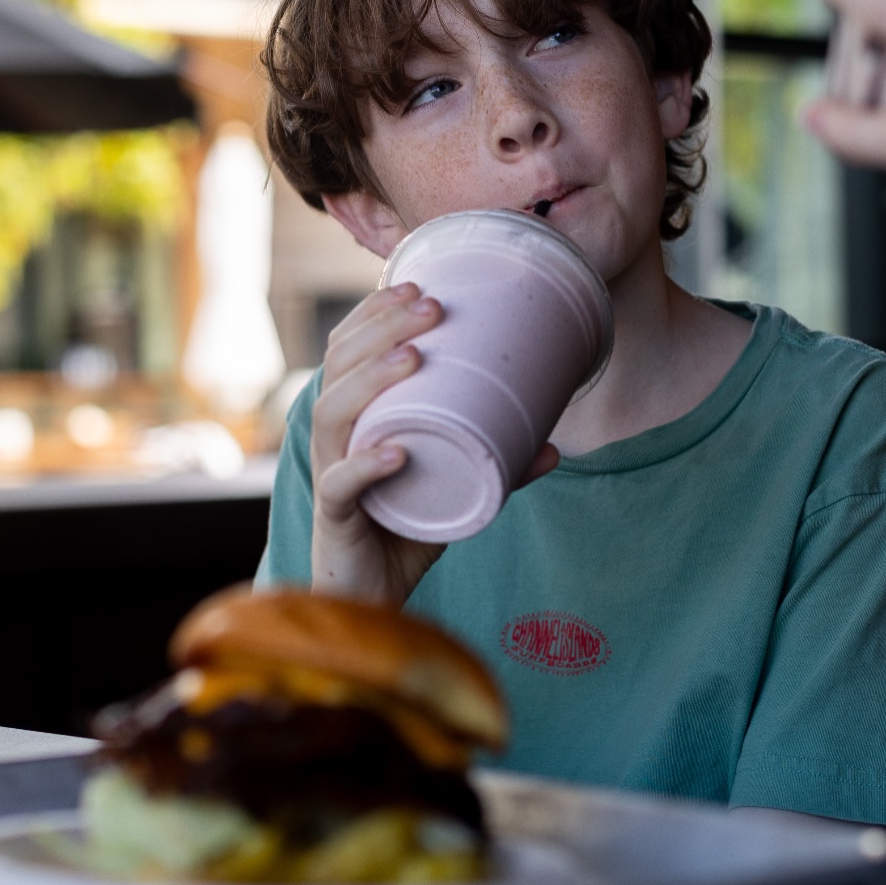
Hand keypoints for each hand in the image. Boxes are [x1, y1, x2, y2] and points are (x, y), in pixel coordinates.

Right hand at [309, 282, 558, 603]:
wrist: (373, 598)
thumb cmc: (404, 532)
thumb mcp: (456, 489)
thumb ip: (497, 466)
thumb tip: (555, 447)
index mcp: (354, 420)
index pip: (348, 351)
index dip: (374, 314)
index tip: (416, 286)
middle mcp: (334, 440)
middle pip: (339, 369)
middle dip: (381, 330)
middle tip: (430, 307)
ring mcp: (330, 477)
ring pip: (334, 416)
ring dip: (372, 380)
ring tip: (413, 358)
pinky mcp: (336, 519)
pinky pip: (342, 486)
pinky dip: (367, 465)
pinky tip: (394, 450)